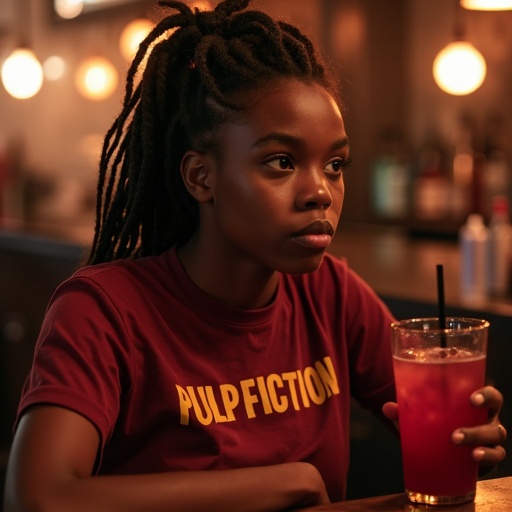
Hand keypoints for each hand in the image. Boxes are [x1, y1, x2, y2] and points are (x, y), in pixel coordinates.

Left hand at [382, 386, 506, 469]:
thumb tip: (388, 407)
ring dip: (476, 437)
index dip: (485, 394)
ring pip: (495, 433)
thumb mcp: (425, 417)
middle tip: (457, 429)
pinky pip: (496, 454)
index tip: (472, 399)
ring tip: (456, 441)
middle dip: (478, 417)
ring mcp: (490, 435)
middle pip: (494, 411)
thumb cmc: (439, 425)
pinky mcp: (491, 454)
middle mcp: (486, 416)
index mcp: (473, 403)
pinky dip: (487, 455)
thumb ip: (407, 412)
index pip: (488, 393)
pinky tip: (474, 457)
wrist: (451, 453)